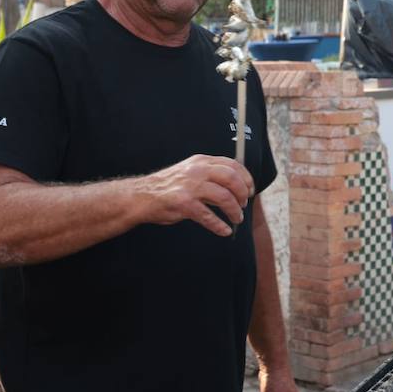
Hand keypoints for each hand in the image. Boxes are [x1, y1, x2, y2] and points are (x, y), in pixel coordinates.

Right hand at [137, 155, 254, 236]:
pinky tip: (224, 230)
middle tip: (244, 205)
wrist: (141, 196)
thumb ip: (210, 175)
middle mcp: (197, 171)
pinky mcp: (184, 204)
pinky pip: (209, 217)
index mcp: (201, 161)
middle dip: (243, 194)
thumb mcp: (190, 172)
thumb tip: (236, 186)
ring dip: (234, 211)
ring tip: (236, 219)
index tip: (251, 189)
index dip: (246, 178)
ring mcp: (191, 187)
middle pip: (232, 179)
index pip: (232, 165)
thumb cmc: (168, 187)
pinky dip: (219, 226)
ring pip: (224, 198)